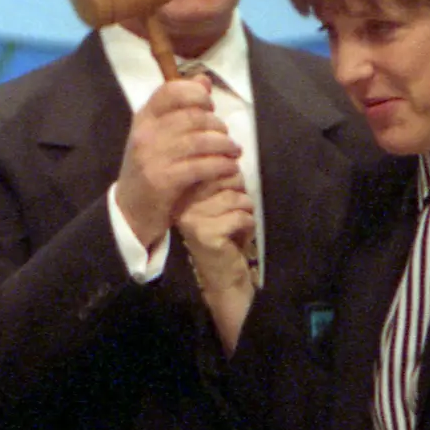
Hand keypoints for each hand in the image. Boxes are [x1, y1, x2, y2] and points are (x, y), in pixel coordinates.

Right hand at [114, 77, 240, 248]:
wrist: (130, 212)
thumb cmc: (151, 169)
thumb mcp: (158, 136)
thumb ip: (180, 108)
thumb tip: (204, 79)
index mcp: (143, 118)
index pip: (170, 90)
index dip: (196, 94)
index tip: (209, 106)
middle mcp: (145, 134)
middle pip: (192, 116)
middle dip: (217, 125)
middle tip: (227, 137)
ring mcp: (152, 157)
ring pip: (199, 140)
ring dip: (224, 145)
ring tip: (233, 152)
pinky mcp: (163, 181)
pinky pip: (201, 166)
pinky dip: (220, 165)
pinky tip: (229, 167)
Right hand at [178, 174, 254, 353]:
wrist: (224, 276)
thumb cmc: (227, 234)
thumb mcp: (221, 200)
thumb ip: (221, 177)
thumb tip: (232, 153)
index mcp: (184, 190)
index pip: (215, 165)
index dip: (232, 179)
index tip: (228, 200)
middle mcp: (182, 203)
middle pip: (226, 177)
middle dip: (240, 195)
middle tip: (233, 215)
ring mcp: (191, 218)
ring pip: (236, 197)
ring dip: (245, 212)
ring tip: (236, 227)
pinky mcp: (205, 233)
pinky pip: (240, 216)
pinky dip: (247, 226)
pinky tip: (238, 238)